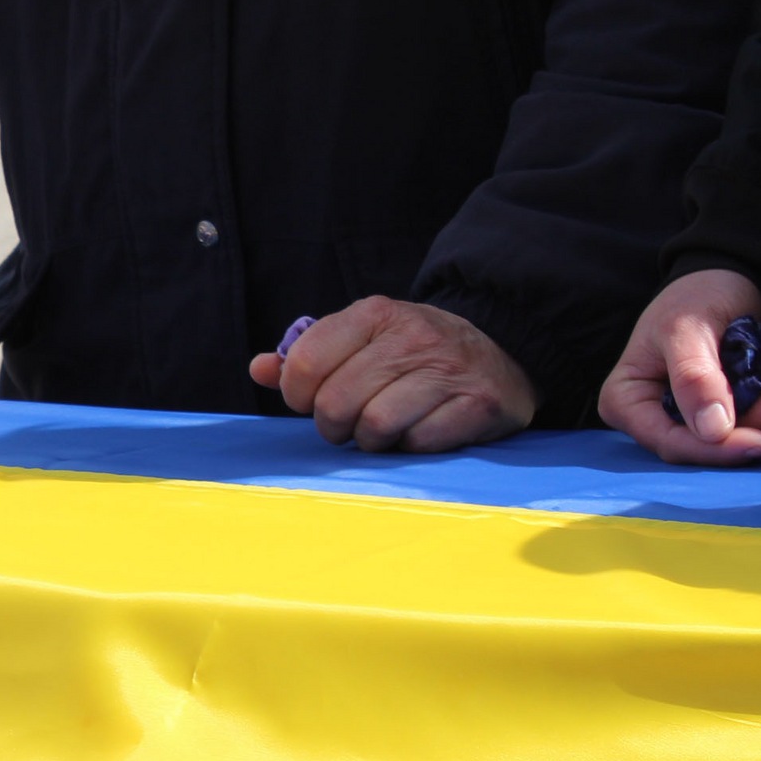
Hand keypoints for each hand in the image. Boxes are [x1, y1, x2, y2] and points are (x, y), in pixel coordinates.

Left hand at [246, 296, 537, 452]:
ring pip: (376, 425)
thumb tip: (260, 370)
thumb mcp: (359, 339)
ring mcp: (448, 370)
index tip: (309, 401)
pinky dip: (410, 447)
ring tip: (380, 429)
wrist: (500, 350)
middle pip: (336, 403)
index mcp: (374, 313)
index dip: (297, 395)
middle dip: (333, 425)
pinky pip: (420, 442)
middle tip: (347, 423)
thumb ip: (306, 355)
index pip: (305, 363)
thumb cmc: (411, 353)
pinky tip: (417, 431)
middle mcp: (411, 336)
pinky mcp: (478, 404)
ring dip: (371, 440)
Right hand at [595, 268, 760, 464]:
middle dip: (760, 422)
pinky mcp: (736, 415)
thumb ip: (693, 379)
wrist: (726, 279)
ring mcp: (701, 420)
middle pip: (713, 447)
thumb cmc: (692, 297)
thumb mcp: (685, 329)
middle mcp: (661, 419)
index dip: (715, 450)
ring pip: (749, 439)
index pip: (670, 443)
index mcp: (630, 403)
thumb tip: (711, 431)